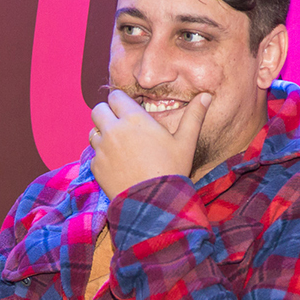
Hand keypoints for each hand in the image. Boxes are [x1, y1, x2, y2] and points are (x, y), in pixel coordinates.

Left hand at [89, 89, 211, 198]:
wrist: (154, 204)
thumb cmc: (172, 171)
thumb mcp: (186, 142)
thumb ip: (194, 116)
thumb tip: (206, 95)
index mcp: (134, 119)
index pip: (115, 96)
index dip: (120, 101)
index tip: (128, 110)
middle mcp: (113, 130)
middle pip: (98, 110)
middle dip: (106, 114)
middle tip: (120, 125)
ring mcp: (102, 149)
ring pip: (93, 132)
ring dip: (102, 135)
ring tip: (119, 146)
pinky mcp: (96, 167)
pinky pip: (93, 155)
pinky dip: (102, 158)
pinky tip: (117, 166)